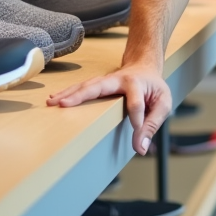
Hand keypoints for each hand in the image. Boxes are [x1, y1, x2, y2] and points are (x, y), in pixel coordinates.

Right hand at [47, 63, 173, 154]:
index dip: (137, 122)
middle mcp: (119, 79)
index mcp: (137, 84)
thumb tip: (140, 149)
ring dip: (68, 94)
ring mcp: (106, 80)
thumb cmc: (154, 88)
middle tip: (63, 105)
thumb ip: (152, 125)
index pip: (136, 105)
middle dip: (80, 96)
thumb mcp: (163, 103)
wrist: (145, 67)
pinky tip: (53, 99)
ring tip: (51, 103)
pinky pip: (82, 88)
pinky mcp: (98, 84)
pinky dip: (68, 93)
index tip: (137, 141)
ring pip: (86, 86)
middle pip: (98, 86)